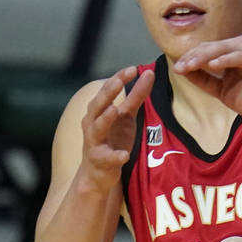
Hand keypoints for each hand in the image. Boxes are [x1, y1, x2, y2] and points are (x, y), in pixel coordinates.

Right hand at [78, 66, 153, 190]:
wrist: (97, 173)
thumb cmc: (112, 138)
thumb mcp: (126, 116)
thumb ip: (136, 96)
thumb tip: (149, 73)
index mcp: (99, 110)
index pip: (107, 90)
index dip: (118, 79)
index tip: (133, 68)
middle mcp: (92, 124)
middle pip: (97, 106)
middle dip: (107, 94)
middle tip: (118, 82)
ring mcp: (94, 143)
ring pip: (97, 129)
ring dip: (105, 119)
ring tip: (115, 110)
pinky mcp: (100, 161)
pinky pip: (106, 158)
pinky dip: (114, 156)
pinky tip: (124, 155)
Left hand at [173, 35, 241, 126]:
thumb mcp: (220, 90)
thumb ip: (203, 79)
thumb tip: (182, 70)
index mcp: (231, 51)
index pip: (206, 49)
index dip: (190, 57)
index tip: (176, 68)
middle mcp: (241, 47)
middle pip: (211, 47)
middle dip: (193, 57)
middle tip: (179, 67)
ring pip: (223, 48)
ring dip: (205, 56)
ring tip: (190, 66)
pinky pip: (240, 57)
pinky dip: (225, 59)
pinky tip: (213, 65)